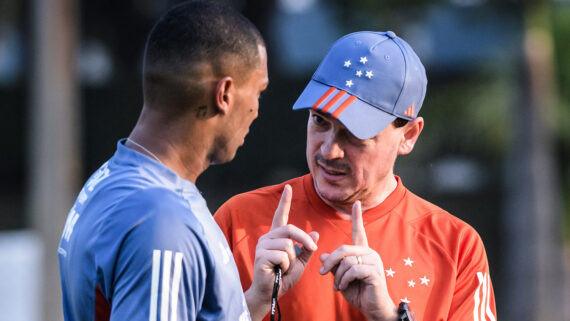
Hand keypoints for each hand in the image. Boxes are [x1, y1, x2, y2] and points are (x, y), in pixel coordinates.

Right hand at [245, 185, 318, 319]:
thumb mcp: (300, 262)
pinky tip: (278, 271)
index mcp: (276, 237)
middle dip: (305, 240)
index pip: (280, 215)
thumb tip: (315, 232)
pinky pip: (283, 255)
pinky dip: (286, 266)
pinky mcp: (260, 255)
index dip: (284, 201)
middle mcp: (268, 237)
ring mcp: (262, 245)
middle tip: (312, 249)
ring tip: (283, 268)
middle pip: (291, 229)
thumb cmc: (284, 278)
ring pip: (288, 245)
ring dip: (292, 260)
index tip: (288, 187)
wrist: (271, 294)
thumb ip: (307, 249)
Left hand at [319, 201, 396, 320]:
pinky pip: (352, 271)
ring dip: (337, 276)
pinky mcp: (375, 272)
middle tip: (322, 273)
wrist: (373, 308)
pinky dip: (344, 280)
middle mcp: (370, 253)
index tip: (357, 203)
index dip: (357, 217)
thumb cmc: (358, 292)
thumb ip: (334, 266)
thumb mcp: (341, 277)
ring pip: (346, 261)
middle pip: (343, 249)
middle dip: (330, 262)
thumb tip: (322, 256)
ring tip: (338, 285)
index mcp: (363, 251)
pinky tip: (343, 287)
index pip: (359, 231)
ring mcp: (374, 261)